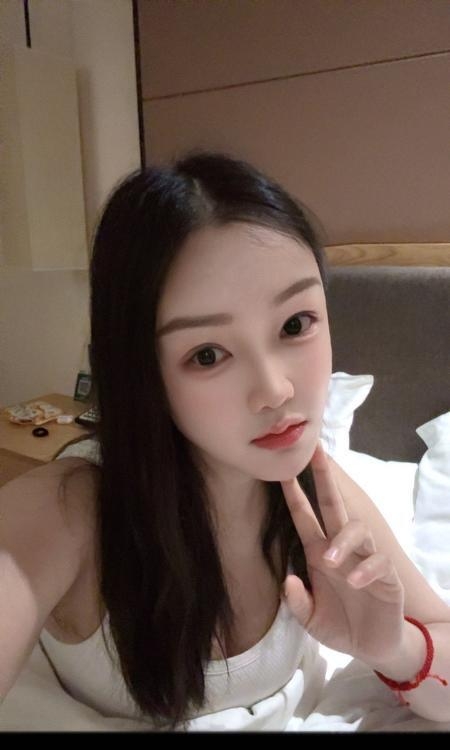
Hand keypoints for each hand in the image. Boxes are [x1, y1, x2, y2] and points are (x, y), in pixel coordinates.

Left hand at [281, 443, 404, 664]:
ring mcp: (364, 559)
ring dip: (343, 540)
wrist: (373, 648)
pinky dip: (367, 568)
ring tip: (330, 560)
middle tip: (316, 453)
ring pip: (357, 530)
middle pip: (333, 505)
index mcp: (318, 553)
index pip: (304, 517)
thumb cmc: (340, 626)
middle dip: (324, 478)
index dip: (294, 495)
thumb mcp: (310, 620)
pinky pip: (378, 562)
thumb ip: (297, 603)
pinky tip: (356, 581)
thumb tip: (288, 580)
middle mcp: (340, 549)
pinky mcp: (386, 576)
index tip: (282, 471)